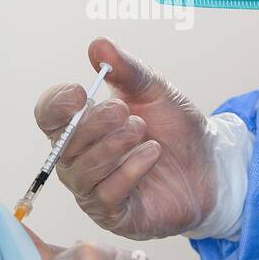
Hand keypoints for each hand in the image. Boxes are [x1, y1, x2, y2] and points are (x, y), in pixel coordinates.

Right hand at [33, 38, 216, 238]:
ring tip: (141, 130)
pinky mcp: (113, 214)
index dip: (57, 103)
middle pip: (63, 143)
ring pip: (81, 171)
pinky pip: (106, 195)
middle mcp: (78, 158)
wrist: (210, 165)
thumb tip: (97, 45)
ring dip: (112, 147)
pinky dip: (129, 170)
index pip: (48, 114)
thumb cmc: (175, 129)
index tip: (82, 93)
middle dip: (94, 124)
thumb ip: (126, 69)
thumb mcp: (154, 91)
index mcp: (80, 124)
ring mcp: (93, 188)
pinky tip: (152, 153)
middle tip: (126, 112)